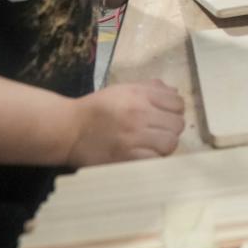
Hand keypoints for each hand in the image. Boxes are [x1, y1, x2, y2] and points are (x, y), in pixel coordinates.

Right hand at [66, 80, 183, 164]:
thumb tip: (174, 92)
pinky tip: (144, 155)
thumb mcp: (122, 90)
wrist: (70, 130)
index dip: (174, 110)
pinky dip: (154, 159)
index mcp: (138, 94)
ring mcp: (135, 137)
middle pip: (177, 123)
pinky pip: (157, 159)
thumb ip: (149, 88)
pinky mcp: (129, 158)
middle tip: (157, 132)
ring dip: (164, 144)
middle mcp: (139, 113)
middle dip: (170, 128)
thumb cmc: (97, 108)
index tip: (164, 116)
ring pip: (171, 142)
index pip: (177, 103)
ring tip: (151, 145)